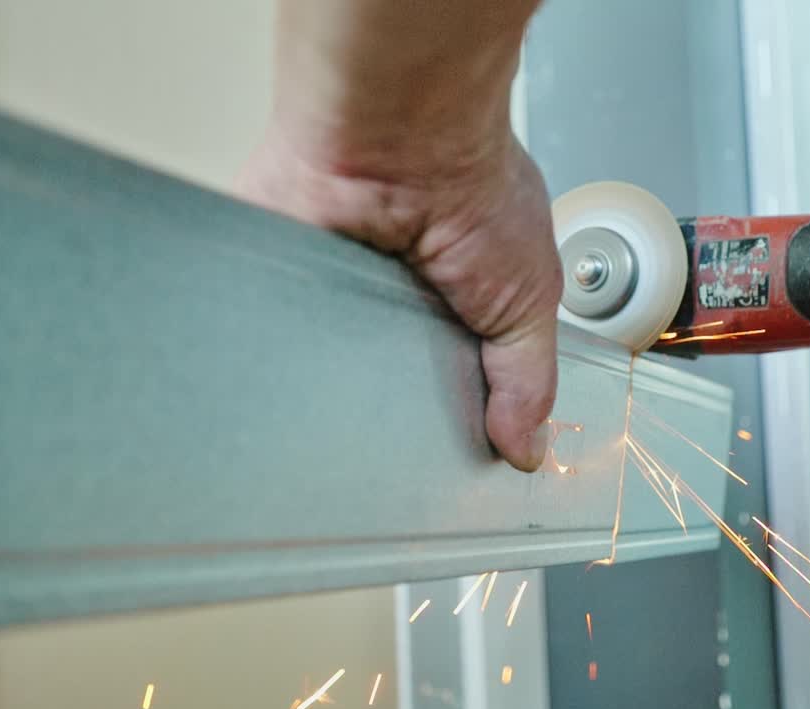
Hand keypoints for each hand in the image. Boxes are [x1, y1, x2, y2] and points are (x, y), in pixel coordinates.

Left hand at [236, 124, 560, 472]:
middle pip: (388, 389)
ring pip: (331, 381)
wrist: (397, 138)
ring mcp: (334, 298)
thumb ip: (528, 379)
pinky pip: (278, 354)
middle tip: (402, 455)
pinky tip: (302, 388)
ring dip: (340, 398)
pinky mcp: (279, 292)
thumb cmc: (473, 187)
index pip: (454, 384)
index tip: (455, 468)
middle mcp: (393, 301)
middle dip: (396, 423)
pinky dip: (285, 374)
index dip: (457, 427)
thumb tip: (528, 448)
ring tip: (353, 419)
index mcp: (456, 302)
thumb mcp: (531, 300)